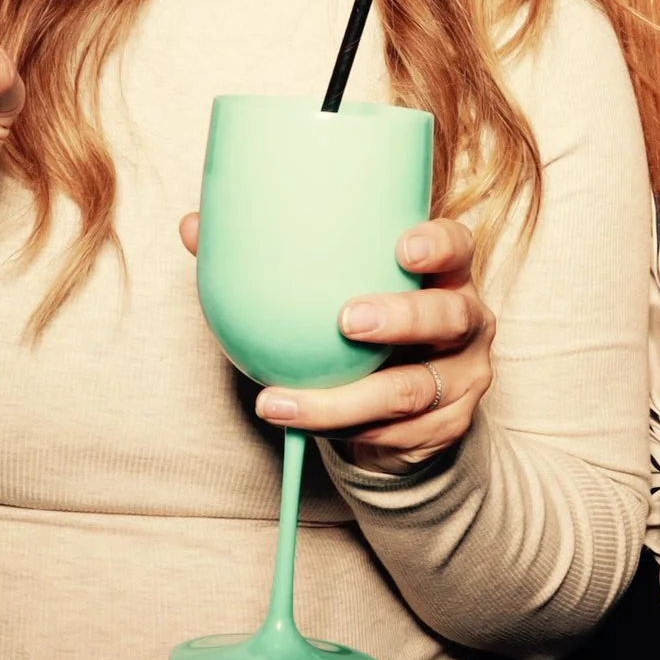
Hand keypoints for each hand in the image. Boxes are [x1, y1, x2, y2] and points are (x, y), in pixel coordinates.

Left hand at [178, 214, 493, 472]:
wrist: (397, 408)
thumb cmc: (358, 330)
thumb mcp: (331, 291)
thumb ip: (274, 256)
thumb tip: (193, 226)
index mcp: (442, 273)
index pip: (457, 246)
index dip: (437, 245)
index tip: (401, 247)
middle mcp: (466, 320)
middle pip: (448, 316)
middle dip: (401, 318)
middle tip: (346, 321)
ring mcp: (462, 377)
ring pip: (413, 390)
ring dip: (345, 400)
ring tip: (283, 402)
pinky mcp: (448, 427)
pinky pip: (396, 433)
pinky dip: (345, 432)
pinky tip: (299, 427)